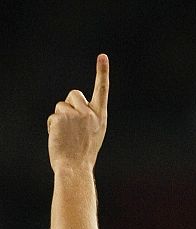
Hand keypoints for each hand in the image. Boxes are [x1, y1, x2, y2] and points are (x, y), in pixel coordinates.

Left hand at [48, 54, 108, 172]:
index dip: (102, 72)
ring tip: (67, 135)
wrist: (76, 166)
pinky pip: (54, 116)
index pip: (102, 90)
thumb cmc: (84, 154)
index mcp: (101, 116)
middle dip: (69, 104)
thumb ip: (88, 117)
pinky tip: (60, 138)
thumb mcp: (94, 133)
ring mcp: (76, 114)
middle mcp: (91, 112)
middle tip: (71, 125)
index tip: (103, 57)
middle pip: (74, 94)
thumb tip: (72, 108)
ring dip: (60, 118)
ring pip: (61, 106)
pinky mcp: (62, 116)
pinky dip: (54, 127)